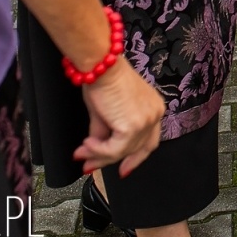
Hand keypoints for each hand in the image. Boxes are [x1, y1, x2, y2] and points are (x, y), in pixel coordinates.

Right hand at [74, 60, 164, 177]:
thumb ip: (105, 133)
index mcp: (153, 108)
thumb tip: (95, 150)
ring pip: (123, 151)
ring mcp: (146, 121)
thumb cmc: (103, 80)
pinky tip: (86, 143)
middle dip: (108, 160)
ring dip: (98, 155)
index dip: (135, 158)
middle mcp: (154, 114)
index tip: (122, 169)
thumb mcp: (105, 111)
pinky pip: (114, 149)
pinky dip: (98, 150)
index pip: (149, 141)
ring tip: (82, 151)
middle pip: (135, 149)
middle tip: (88, 164)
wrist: (101, 66)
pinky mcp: (133, 126)